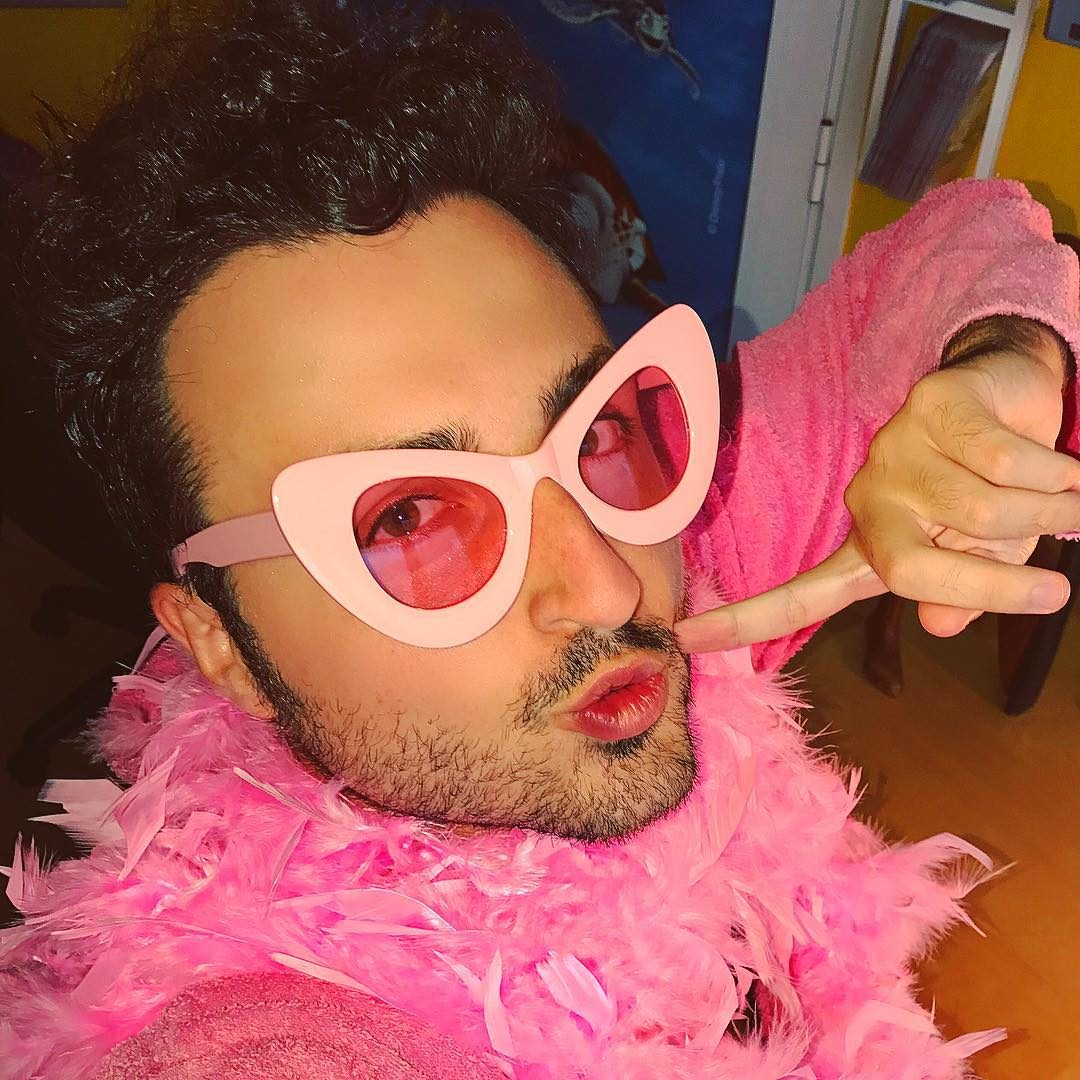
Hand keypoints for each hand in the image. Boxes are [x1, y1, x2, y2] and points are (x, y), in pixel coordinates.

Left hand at [676, 347, 1079, 652]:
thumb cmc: (998, 488)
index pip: (799, 593)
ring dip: (1048, 516)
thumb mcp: (980, 557)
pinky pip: (1006, 464)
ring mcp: (894, 451)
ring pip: (984, 514)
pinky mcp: (932, 407)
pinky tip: (1062, 468)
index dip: (744, 621)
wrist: (1019, 395)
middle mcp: (868, 501)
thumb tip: (938, 623)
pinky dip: (1055, 477)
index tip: (684, 641)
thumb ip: (955, 590)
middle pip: (916, 571)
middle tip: (1049, 591)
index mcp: (871, 546)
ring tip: (1060, 499)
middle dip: (995, 584)